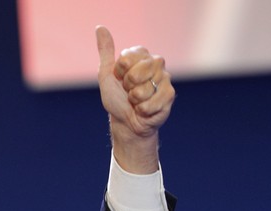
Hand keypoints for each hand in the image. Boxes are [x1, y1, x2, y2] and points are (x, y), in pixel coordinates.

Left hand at [95, 26, 173, 172]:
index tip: (120, 79)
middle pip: (136, 73)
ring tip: (137, 101)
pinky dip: (143, 110)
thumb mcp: (106, 75)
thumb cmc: (116, 99)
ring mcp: (165, 78)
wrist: (126, 122)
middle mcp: (156, 62)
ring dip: (135, 100)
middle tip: (129, 91)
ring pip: (143, 89)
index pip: (126, 58)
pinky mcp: (170, 94)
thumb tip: (100, 27)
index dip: (119, 73)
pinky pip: (151, 102)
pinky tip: (145, 110)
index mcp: (141, 55)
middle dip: (128, 87)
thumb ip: (105, 52)